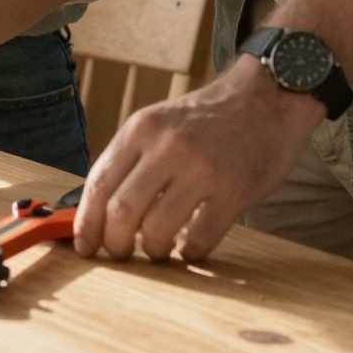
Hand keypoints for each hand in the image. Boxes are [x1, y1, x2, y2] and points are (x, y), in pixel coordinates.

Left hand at [74, 57, 318, 263]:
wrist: (267, 98)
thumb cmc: (209, 119)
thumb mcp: (160, 122)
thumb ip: (131, 159)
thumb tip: (96, 211)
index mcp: (142, 129)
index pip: (99, 183)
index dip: (86, 223)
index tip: (84, 245)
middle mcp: (168, 146)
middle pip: (121, 212)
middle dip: (114, 244)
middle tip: (119, 253)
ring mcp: (203, 169)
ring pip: (157, 230)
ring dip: (152, 250)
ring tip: (158, 248)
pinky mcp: (234, 191)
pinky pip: (200, 239)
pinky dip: (189, 253)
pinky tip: (190, 247)